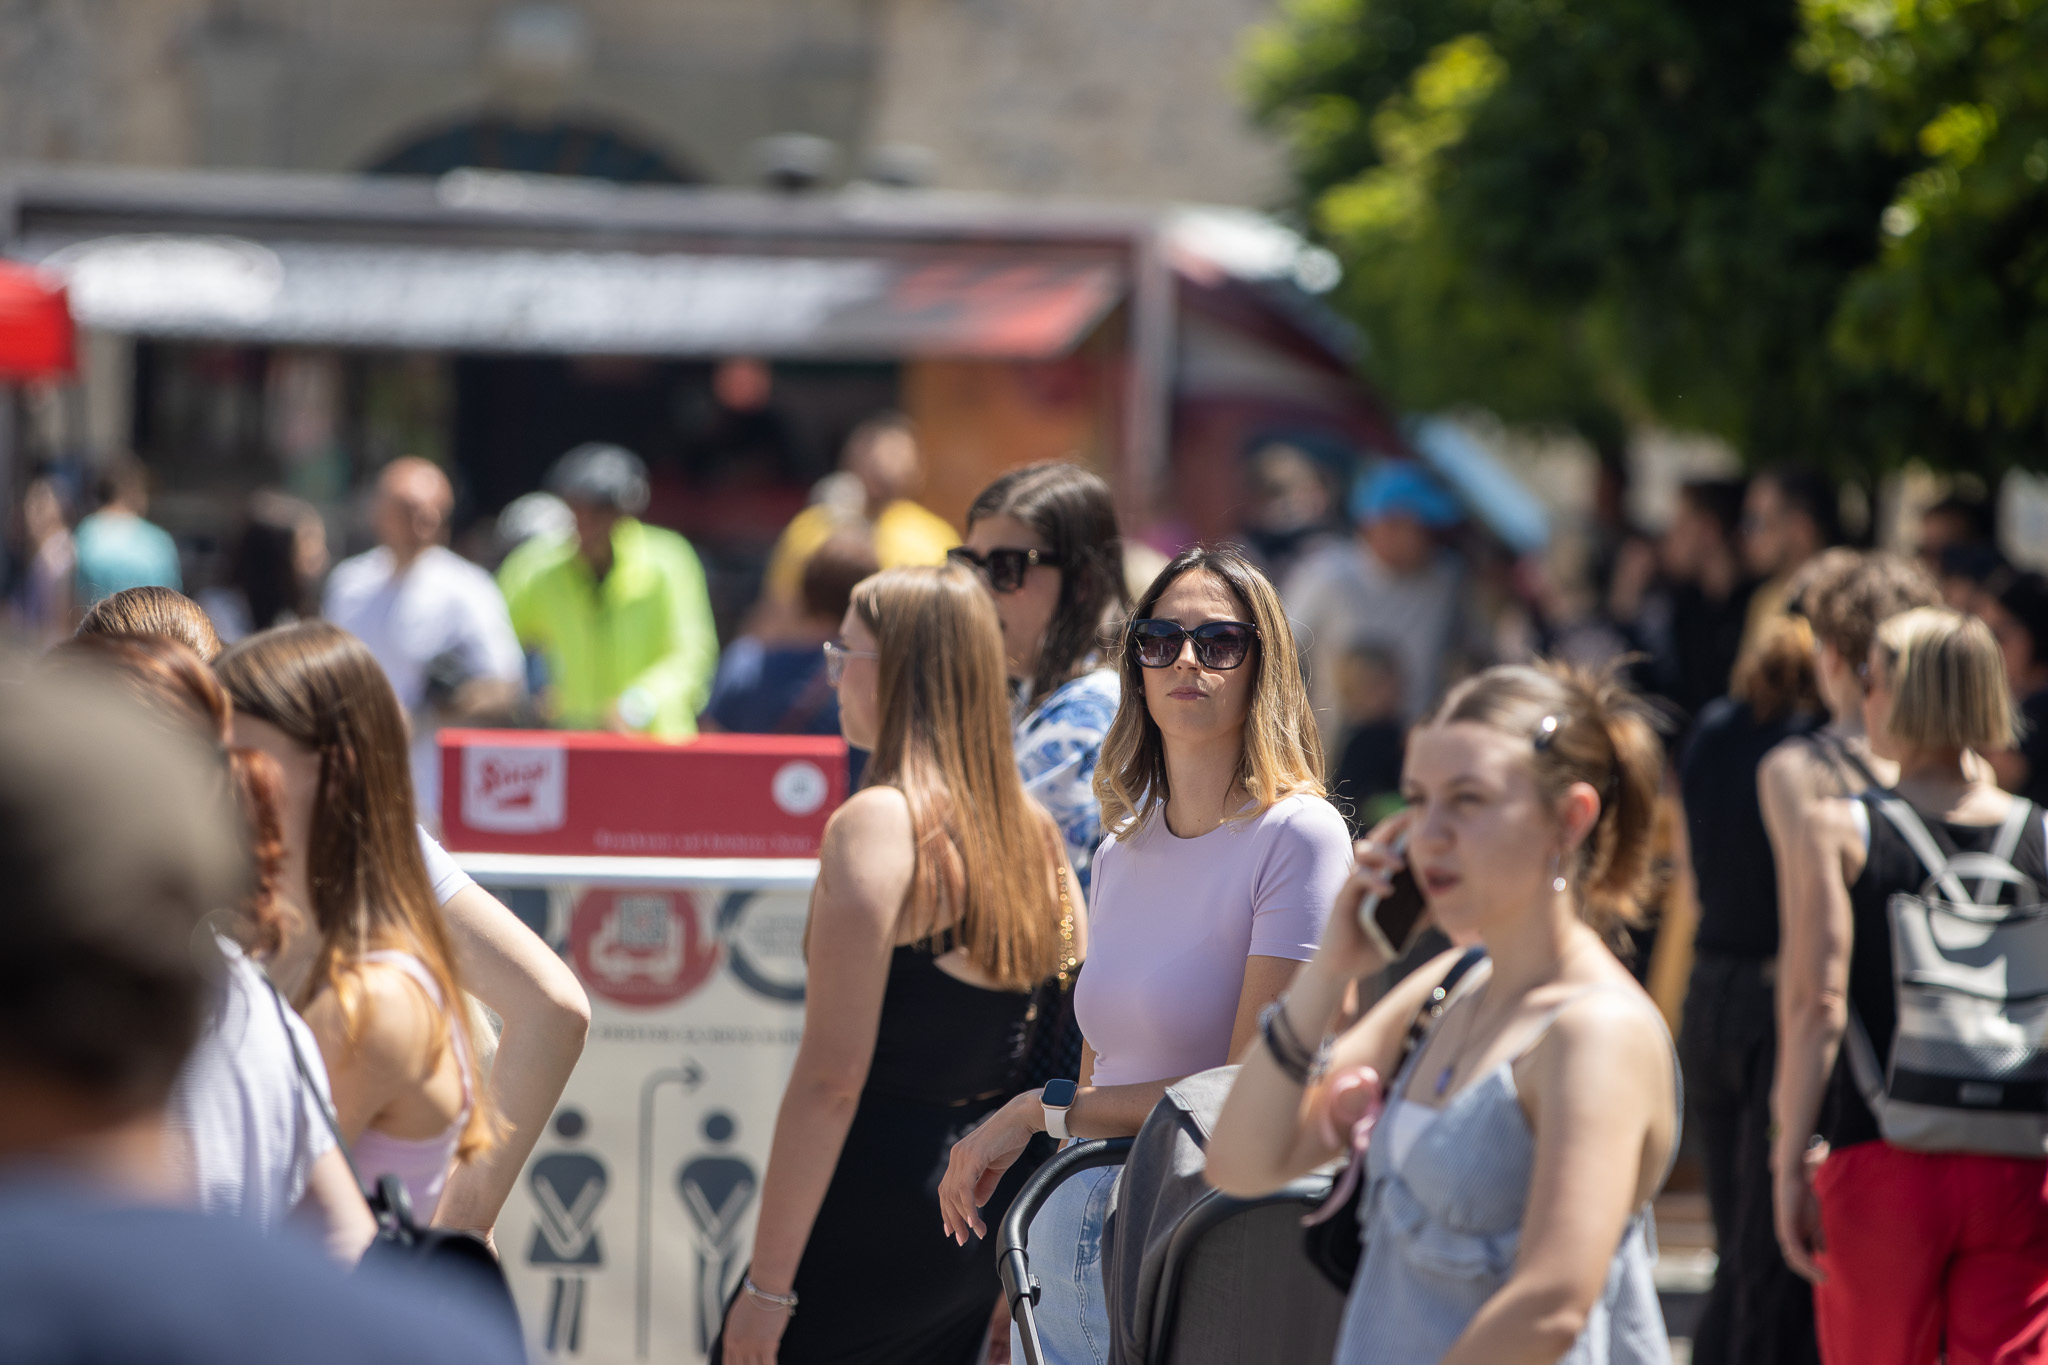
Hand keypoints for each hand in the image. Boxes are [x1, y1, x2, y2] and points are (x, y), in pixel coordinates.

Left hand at [720, 1289, 790, 1364]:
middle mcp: (738, 1347)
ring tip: (764, 1363)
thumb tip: (738, 1346)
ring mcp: (751, 1347)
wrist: (765, 1287)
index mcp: (729, 1340)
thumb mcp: (736, 1319)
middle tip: (756, 1363)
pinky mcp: (766, 1346)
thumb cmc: (755, 1299)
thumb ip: (736, 1336)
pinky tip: (773, 1363)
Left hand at [940, 1092, 1040, 1244]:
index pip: (947, 1189)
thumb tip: (975, 1205)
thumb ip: (984, 1185)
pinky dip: (968, 1207)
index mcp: (960, 1157)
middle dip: (953, 1220)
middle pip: (947, 1194)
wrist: (1023, 1117)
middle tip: (962, 1239)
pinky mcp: (973, 1156)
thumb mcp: (996, 1167)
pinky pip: (966, 1187)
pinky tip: (974, 1220)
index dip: (948, 1211)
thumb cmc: (1011, 1138)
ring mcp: (963, 1155)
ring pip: (955, 1194)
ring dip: (964, 1218)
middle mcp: (957, 1155)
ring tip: (975, 1233)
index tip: (953, 1230)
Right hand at [1315, 809, 1421, 978]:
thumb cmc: (1373, 944)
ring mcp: (1353, 884)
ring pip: (1364, 853)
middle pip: (1378, 838)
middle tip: (1414, 820)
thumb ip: (1422, 912)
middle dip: (1395, 826)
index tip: (1426, 817)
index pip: (1395, 843)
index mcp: (1383, 875)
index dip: (1407, 828)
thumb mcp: (1406, 927)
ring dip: (1383, 853)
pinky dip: (1372, 880)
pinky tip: (1388, 890)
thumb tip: (1450, 901)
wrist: (1345, 966)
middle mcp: (1367, 873)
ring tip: (1401, 865)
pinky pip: (1355, 879)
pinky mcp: (1343, 897)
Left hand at [1772, 1140, 1827, 1283]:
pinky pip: (1795, 1249)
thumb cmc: (1803, 1197)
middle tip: (1824, 1280)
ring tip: (1823, 1277)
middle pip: (1795, 1261)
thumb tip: (1821, 1253)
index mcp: (1794, 1236)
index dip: (1811, 1269)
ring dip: (1809, 1270)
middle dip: (1809, 1272)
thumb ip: (1816, 1236)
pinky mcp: (1786, 1229)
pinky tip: (1816, 1264)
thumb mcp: (1814, 1221)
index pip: (1800, 1258)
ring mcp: (1785, 1233)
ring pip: (1795, 1259)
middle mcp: (1786, 1237)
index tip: (1824, 1277)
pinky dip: (1805, 1259)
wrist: (1794, 1179)